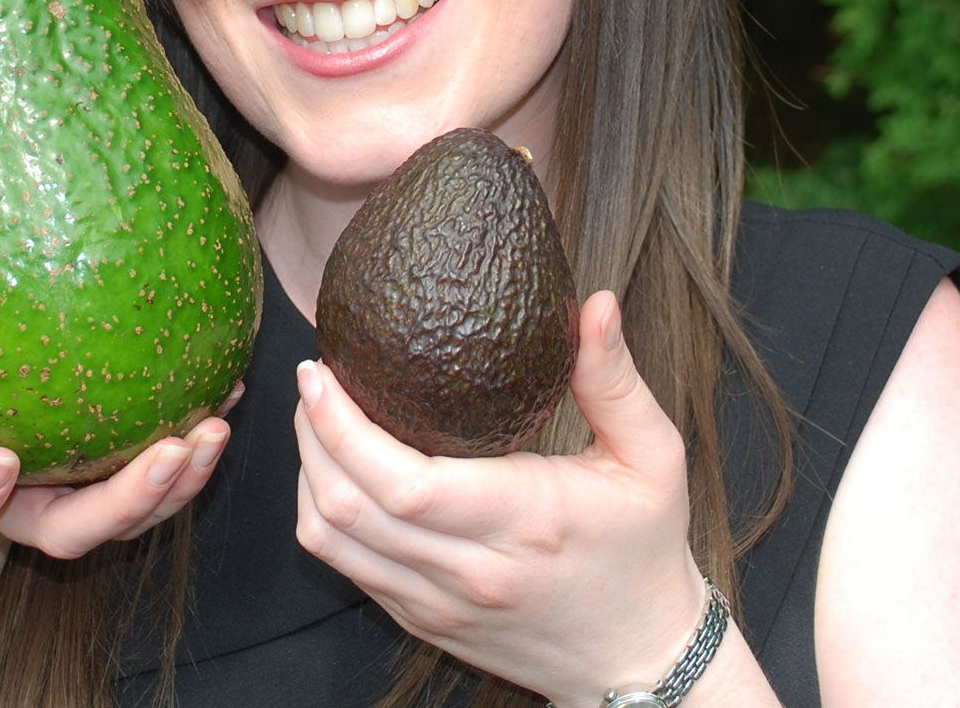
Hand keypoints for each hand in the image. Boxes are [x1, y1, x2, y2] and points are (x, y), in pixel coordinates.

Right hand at [0, 288, 239, 574]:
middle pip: (71, 530)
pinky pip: (150, 479)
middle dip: (128, 501)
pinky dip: (190, 448)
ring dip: (177, 482)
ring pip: (124, 518)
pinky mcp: (93, 493)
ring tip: (215, 426)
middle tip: (172, 452)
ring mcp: (55, 508)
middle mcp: (8, 510)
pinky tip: (226, 389)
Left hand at [293, 290, 709, 703]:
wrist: (643, 657)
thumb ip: (614, 378)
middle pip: (347, 508)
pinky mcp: (424, 622)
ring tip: (314, 419)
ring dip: (308, 476)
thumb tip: (595, 301)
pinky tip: (334, 472)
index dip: (342, 425)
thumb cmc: (647, 548)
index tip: (323, 370)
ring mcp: (440, 603)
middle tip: (311, 378)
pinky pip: (349, 571)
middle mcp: (471, 570)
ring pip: (333, 544)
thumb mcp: (652, 456)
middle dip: (310, 435)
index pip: (402, 482)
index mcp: (523, 520)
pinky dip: (325, 519)